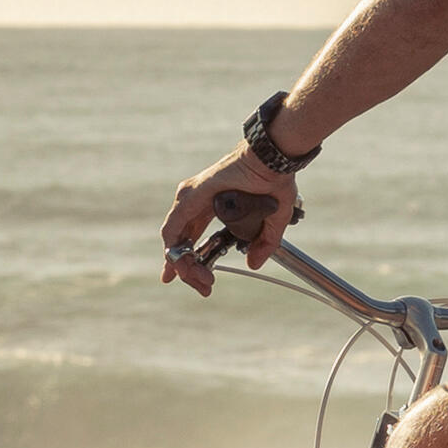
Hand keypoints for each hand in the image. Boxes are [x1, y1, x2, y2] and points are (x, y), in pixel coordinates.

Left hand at [161, 147, 301, 296]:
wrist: (273, 159)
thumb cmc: (273, 181)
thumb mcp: (272, 220)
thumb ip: (263, 243)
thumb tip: (254, 263)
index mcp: (211, 204)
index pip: (190, 236)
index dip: (188, 259)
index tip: (195, 279)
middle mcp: (195, 202)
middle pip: (181, 242)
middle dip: (187, 269)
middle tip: (204, 287)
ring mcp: (190, 198)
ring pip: (174, 240)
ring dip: (183, 265)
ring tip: (202, 280)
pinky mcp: (189, 197)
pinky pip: (173, 230)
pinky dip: (175, 251)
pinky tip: (184, 266)